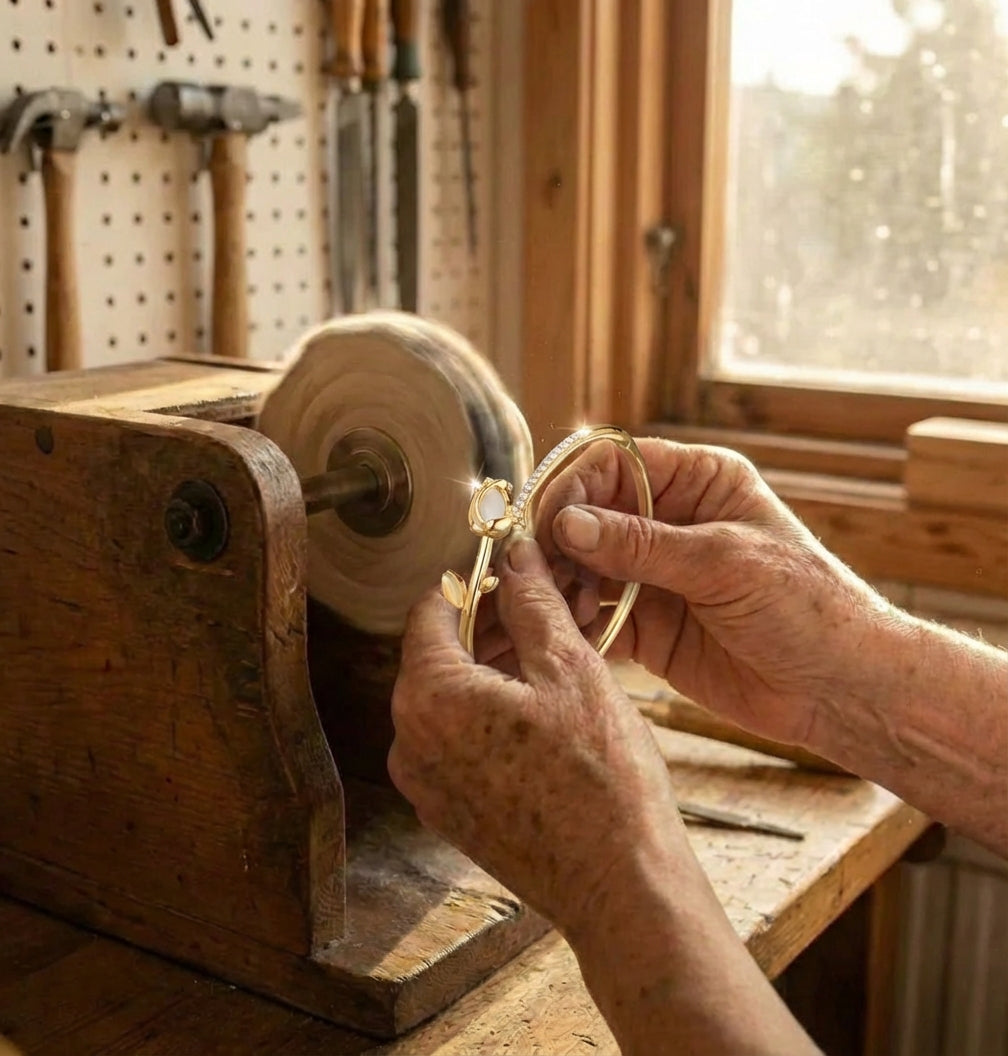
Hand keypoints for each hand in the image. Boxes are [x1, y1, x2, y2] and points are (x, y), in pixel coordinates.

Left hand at [388, 534, 685, 935]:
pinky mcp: (450, 814)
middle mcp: (409, 743)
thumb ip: (532, 603)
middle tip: (542, 614)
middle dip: (487, 628)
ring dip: (492, 672)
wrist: (621, 887)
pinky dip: (490, 717)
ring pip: (450, 702)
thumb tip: (515, 556)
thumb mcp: (572, 669)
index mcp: (430, 698)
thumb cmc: (602, 780)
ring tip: (552, 661)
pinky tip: (543, 714)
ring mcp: (426, 785)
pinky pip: (458, 743)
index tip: (510, 574)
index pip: (431, 610)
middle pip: (438, 657)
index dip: (472, 583)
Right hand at [541, 438, 890, 745]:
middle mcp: (669, 522)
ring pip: (583, 568)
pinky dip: (572, 625)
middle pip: (588, 516)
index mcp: (698, 483)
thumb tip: (568, 523)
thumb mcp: (725, 563)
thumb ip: (642, 544)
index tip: (546, 522)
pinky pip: (594, 618)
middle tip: (532, 572)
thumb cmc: (807, 608)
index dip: (574, 487)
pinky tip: (560, 636)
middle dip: (557, 542)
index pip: (615, 465)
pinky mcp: (646, 627)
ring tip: (546, 608)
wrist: (840, 689)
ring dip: (559, 585)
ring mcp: (654, 576)